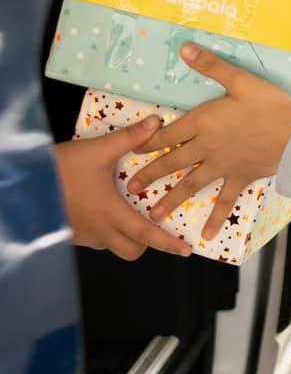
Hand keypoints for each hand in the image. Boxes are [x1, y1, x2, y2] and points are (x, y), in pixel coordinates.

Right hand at [53, 118, 192, 259]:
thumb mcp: (97, 150)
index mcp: (110, 214)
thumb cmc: (60, 168)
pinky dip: (106, 229)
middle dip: (147, 242)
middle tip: (155, 223)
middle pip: (131, 250)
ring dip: (125, 235)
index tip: (186, 249)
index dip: (167, 243)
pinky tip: (104, 208)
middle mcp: (98, 231)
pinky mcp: (69, 234)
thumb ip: (130, 138)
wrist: (21, 183)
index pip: (146, 234)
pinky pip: (95, 239)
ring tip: (129, 212)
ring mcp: (82, 236)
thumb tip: (157, 123)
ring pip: (112, 246)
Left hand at [127, 43, 290, 239]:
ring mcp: (222, 166)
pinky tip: (206, 235)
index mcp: (204, 122)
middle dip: (150, 174)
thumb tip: (185, 49)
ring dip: (171, 198)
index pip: (170, 133)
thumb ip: (212, 66)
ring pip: (191, 183)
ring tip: (152, 214)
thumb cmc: (270, 106)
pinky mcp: (239, 178)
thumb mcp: (241, 81)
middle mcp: (207, 147)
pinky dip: (216, 218)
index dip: (149, 141)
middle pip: (173, 161)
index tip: (132, 150)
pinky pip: (224, 200)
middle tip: (130, 187)